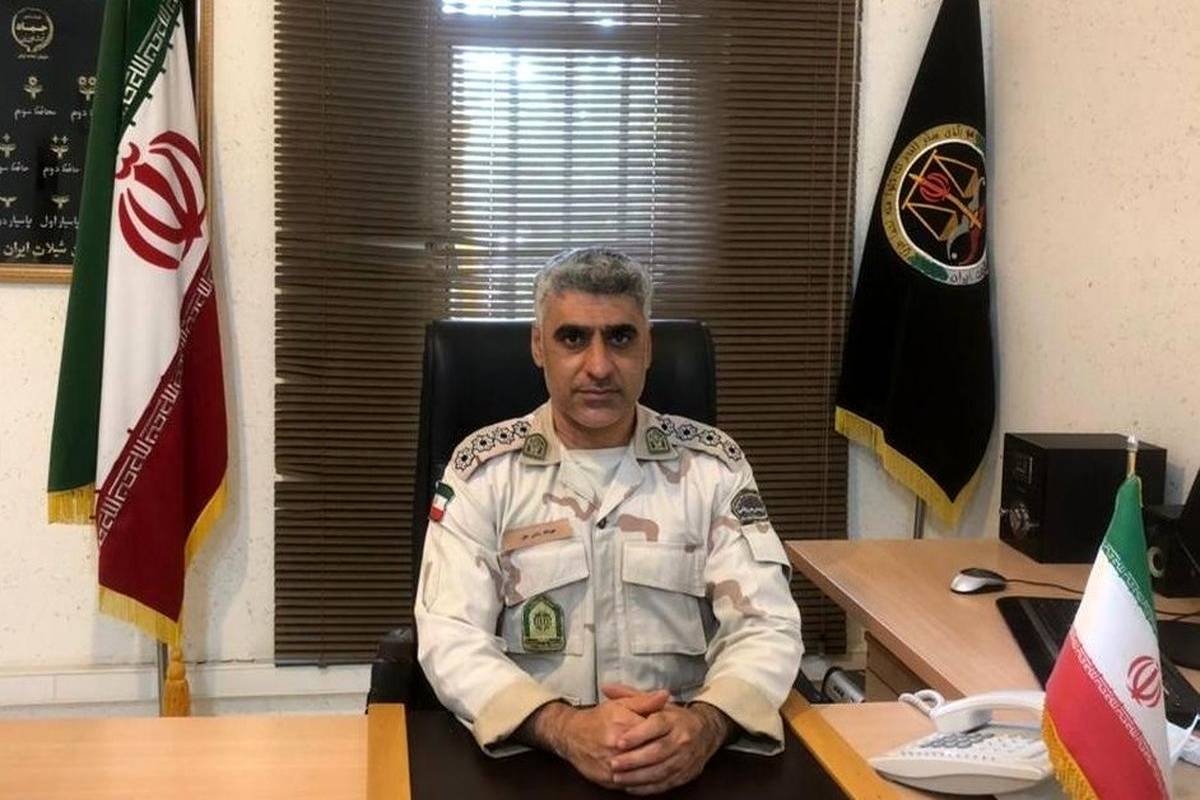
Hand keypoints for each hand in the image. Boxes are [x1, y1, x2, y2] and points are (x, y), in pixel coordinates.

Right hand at [523, 688, 669, 788]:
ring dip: (655, 770)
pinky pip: (630, 784)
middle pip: (650, 753)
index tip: (671, 733)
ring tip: (664, 765)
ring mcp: (611, 765)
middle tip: (672, 751)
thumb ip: (644, 701)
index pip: (653, 732)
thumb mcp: (620, 704)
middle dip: (663, 753)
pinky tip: (650, 777)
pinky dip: (642, 783)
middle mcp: (616, 746)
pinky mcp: (607, 779)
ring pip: (642, 772)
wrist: (571, 735)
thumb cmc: (598, 718)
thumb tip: (665, 695)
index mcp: (623, 724)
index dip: (664, 733)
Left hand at [604, 689, 730, 794]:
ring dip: (638, 776)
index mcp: (674, 719)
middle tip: (613, 763)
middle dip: (634, 759)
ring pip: (661, 770)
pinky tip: (632, 787)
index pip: (656, 725)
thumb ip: (632, 697)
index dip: (638, 734)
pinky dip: (648, 787)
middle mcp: (682, 739)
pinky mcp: (686, 774)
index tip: (619, 741)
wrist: (706, 733)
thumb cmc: (675, 718)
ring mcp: (685, 758)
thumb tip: (607, 687)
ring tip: (618, 778)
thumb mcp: (657, 704)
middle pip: (658, 751)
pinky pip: (666, 783)